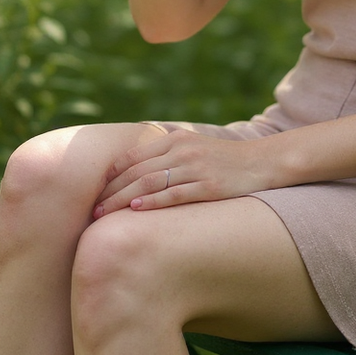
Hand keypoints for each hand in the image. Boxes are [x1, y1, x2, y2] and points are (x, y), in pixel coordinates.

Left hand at [92, 129, 269, 216]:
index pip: (133, 156)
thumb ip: (168, 156)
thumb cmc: (224, 160)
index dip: (111, 175)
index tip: (94, 192)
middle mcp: (183, 150)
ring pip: (150, 183)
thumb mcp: (194, 149)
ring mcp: (196, 168)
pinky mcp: (209, 186)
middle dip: (111, 191)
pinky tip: (136, 210)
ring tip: (104, 215)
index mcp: (176, 139)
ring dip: (123, 200)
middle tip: (92, 209)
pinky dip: (153, 202)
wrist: (263, 162)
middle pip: (137, 172)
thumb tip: (136, 176)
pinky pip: (175, 194)